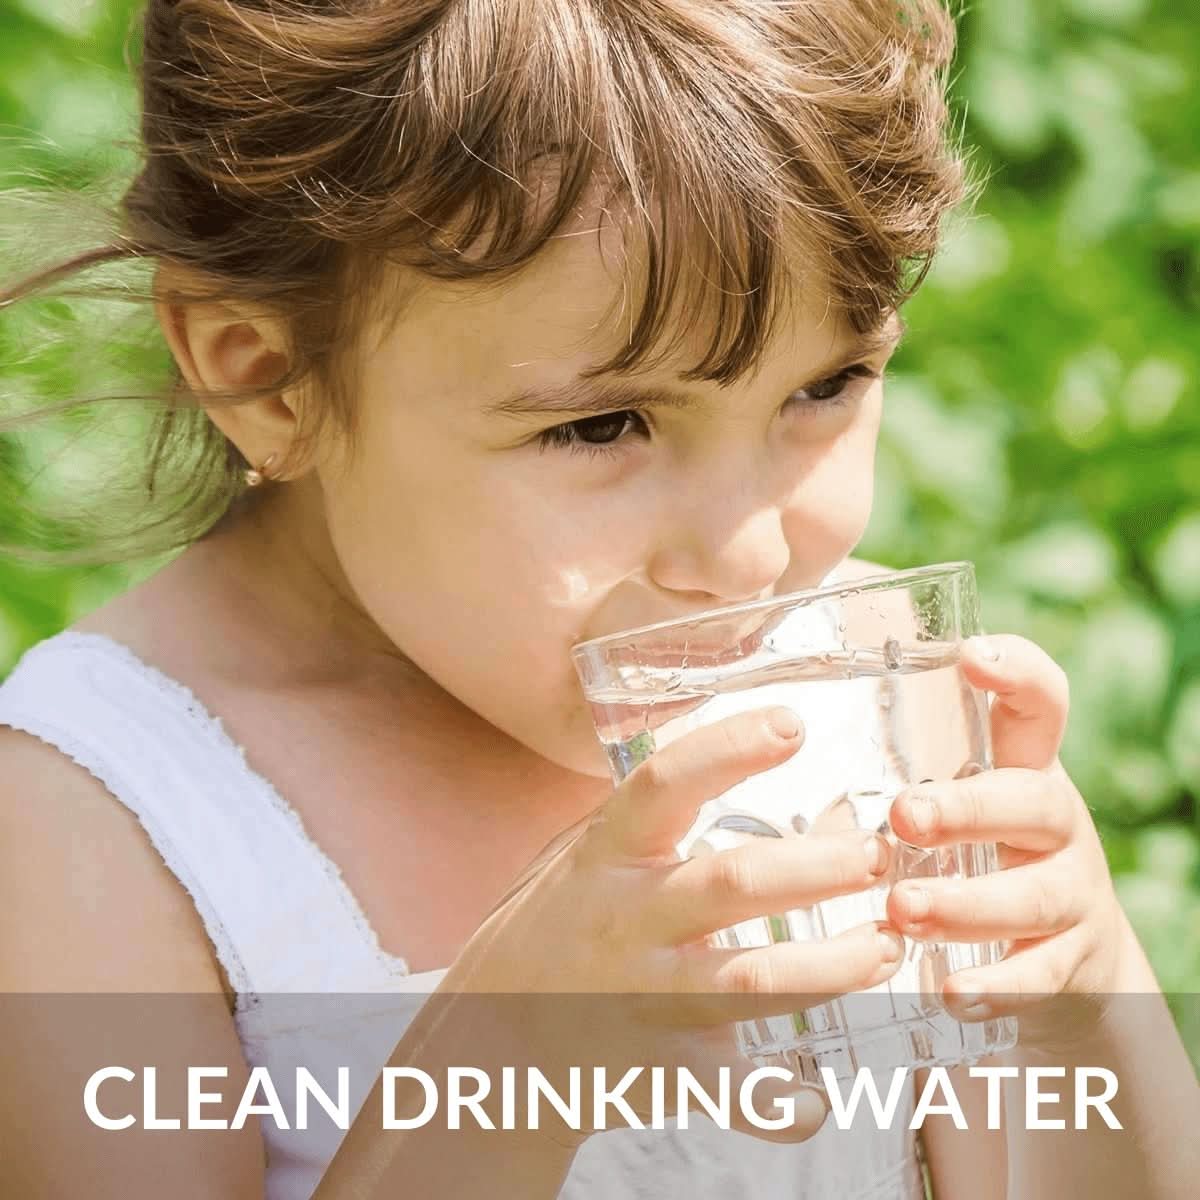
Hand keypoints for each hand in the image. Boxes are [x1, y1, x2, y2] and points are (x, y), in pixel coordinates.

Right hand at [436, 708, 905, 1146]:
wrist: (490, 1040)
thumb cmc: (549, 928)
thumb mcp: (576, 856)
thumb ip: (640, 816)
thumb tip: (722, 750)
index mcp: (607, 855)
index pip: (664, 786)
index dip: (727, 750)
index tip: (793, 725)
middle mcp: (627, 919)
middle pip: (732, 883)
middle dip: (818, 867)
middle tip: (879, 856)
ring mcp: (644, 996)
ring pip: (751, 979)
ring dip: (832, 966)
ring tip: (886, 948)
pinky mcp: (661, 1065)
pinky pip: (728, 1091)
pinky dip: (778, 1107)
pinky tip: (819, 1102)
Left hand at [885, 634, 1132, 1053]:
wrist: (1061, 954)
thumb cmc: (972, 850)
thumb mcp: (952, 790)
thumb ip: (892, 754)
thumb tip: (778, 707)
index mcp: (1020, 766)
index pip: (1038, 703)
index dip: (1017, 673)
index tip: (971, 657)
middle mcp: (1054, 821)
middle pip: (1034, 801)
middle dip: (969, 808)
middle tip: (904, 814)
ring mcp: (1070, 892)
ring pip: (1036, 894)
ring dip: (968, 904)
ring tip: (904, 908)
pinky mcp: (1073, 962)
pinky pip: (1043, 976)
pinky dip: (999, 986)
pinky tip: (952, 994)